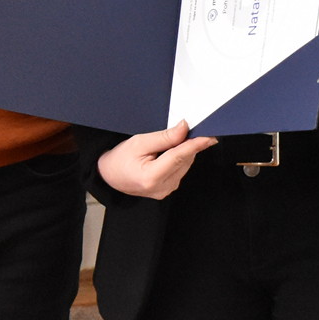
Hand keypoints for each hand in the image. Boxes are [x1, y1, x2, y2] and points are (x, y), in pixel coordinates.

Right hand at [97, 119, 216, 199]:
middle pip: (185, 160)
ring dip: (184, 150)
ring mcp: (166, 191)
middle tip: (186, 129)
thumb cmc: (120, 159)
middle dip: (188, 144)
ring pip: (185, 164)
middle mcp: (162, 188)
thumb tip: (184, 129)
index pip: (179, 157)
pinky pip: (181, 169)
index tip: (208, 136)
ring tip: (168, 142)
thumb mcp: (139, 142)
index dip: (195, 144)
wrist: (110, 175)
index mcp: (151, 177)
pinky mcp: (169, 189)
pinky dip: (180, 158)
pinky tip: (169, 152)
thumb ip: (164, 138)